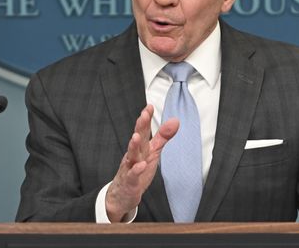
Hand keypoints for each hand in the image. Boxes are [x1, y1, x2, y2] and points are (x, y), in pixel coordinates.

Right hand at [105, 104, 178, 221]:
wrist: (123, 193)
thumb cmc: (138, 169)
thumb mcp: (152, 151)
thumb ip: (163, 136)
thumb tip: (175, 120)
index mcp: (141, 147)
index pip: (143, 130)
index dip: (145, 118)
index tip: (149, 106)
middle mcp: (134, 154)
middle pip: (137, 139)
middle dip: (140, 127)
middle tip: (143, 115)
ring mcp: (130, 167)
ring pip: (131, 155)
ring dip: (133, 146)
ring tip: (136, 136)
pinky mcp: (130, 182)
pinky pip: (132, 175)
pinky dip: (136, 170)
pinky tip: (142, 165)